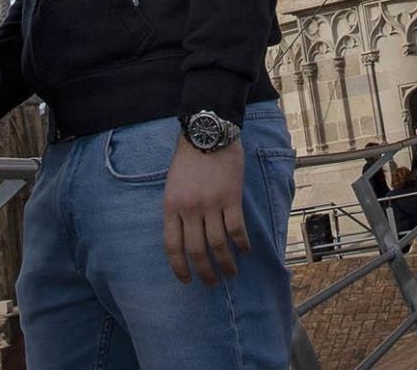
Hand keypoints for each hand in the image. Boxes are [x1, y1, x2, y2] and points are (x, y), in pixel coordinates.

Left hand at [161, 137, 247, 285]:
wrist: (207, 133)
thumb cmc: (188, 159)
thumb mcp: (172, 186)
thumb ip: (176, 211)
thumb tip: (184, 239)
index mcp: (171, 207)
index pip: (172, 247)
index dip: (179, 268)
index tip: (187, 281)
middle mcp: (189, 209)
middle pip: (197, 251)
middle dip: (205, 272)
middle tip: (212, 282)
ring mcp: (211, 204)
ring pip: (219, 244)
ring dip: (227, 263)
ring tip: (231, 272)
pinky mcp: (231, 197)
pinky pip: (237, 228)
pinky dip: (242, 243)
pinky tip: (245, 250)